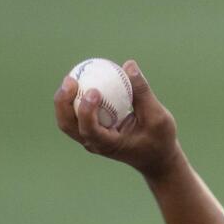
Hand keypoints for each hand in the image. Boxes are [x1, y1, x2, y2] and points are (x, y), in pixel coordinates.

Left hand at [53, 59, 181, 179]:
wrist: (157, 158)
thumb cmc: (160, 139)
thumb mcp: (158, 116)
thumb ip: (142, 92)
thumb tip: (129, 64)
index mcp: (109, 145)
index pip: (89, 130)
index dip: (86, 110)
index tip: (94, 90)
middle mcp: (94, 144)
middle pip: (68, 125)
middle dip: (63, 102)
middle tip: (71, 79)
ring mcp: (90, 139)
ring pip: (67, 120)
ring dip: (64, 100)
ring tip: (72, 78)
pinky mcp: (91, 132)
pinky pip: (76, 114)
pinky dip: (75, 99)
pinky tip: (82, 81)